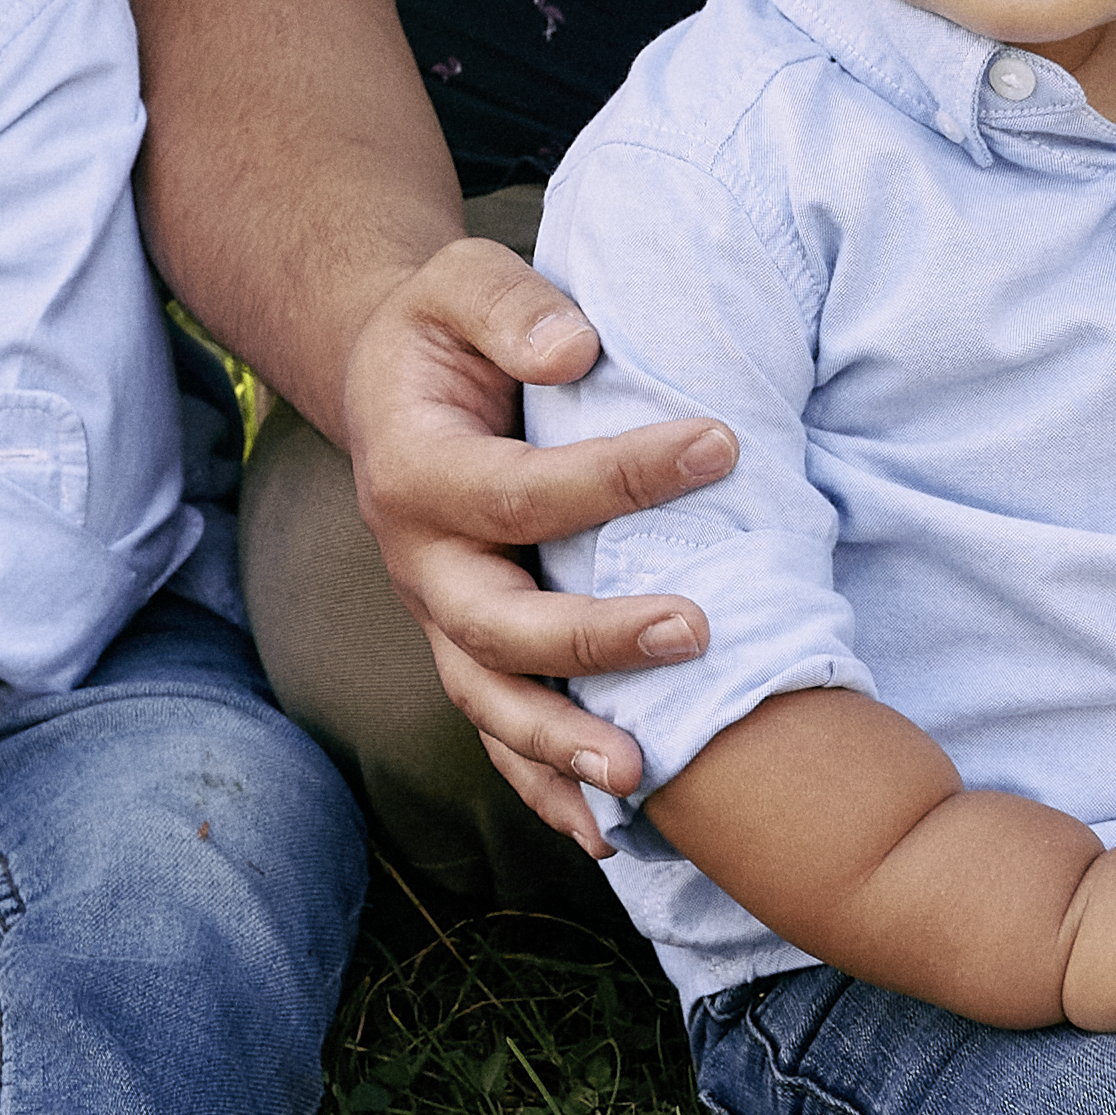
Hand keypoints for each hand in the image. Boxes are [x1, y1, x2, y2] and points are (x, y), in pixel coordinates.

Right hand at [338, 232, 739, 849]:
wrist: (393, 382)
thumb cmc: (447, 330)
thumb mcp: (463, 280)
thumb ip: (512, 306)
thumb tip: (578, 347)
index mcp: (413, 470)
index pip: (519, 489)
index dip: (620, 475)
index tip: (722, 444)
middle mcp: (417, 562)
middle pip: (496, 624)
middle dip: (595, 635)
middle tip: (698, 628)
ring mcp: (437, 620)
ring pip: (489, 700)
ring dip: (561, 745)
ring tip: (641, 770)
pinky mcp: (464, 652)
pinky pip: (498, 735)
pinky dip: (545, 790)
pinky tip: (608, 833)